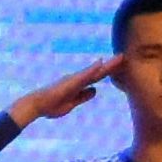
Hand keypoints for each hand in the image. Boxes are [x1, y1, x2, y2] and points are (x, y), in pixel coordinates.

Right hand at [6, 55, 122, 127]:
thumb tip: (95, 90)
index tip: (121, 65)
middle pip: (99, 71)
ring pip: (94, 71)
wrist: (37, 105)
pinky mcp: (69, 82)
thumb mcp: (72, 103)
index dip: (110, 71)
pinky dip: (92, 69)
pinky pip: (84, 75)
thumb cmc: (52, 105)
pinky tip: (101, 63)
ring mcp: (74, 79)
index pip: (98, 77)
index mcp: (79, 85)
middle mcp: (78, 79)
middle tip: (124, 56)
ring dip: (107, 64)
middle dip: (112, 65)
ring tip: (120, 57)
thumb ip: (84, 96)